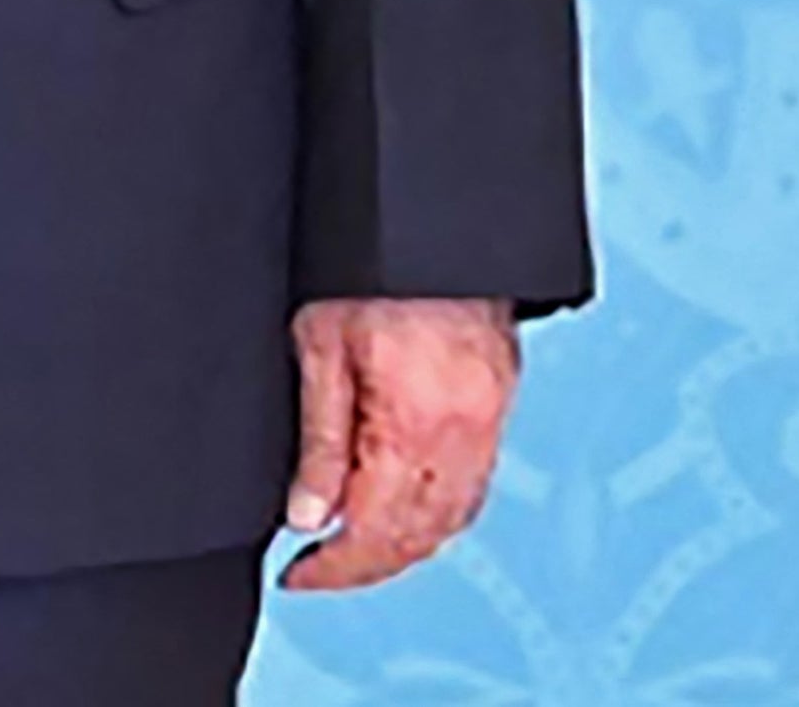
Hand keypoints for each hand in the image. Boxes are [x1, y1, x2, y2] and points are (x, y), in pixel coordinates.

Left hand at [278, 296, 519, 590]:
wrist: (432, 223)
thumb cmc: (367, 269)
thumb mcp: (319, 348)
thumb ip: (319, 441)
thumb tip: (308, 516)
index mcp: (416, 422)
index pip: (376, 529)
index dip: (336, 567)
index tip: (299, 575)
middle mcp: (465, 432)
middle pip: (421, 535)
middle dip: (367, 565)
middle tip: (318, 570)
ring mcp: (491, 419)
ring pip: (454, 517)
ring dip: (406, 545)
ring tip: (353, 551)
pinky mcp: (499, 402)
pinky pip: (475, 483)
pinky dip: (438, 512)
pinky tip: (404, 512)